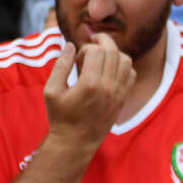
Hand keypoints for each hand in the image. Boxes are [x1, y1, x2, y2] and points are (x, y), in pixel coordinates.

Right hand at [44, 33, 134, 151]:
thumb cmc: (61, 116)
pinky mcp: (123, 98)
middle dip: (102, 41)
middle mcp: (108, 87)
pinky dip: (123, 66)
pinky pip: (131, 75)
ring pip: (126, 61)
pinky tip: (110, 69)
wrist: (77, 141)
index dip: (85, 48)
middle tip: (92, 41)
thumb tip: (71, 45)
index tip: (77, 58)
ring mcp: (119, 93)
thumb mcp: (51, 90)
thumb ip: (61, 66)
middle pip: (114, 52)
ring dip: (114, 52)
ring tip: (101, 55)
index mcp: (90, 84)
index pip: (97, 51)